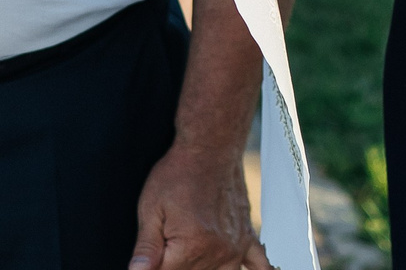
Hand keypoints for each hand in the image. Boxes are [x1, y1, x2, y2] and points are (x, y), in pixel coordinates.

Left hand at [129, 143, 270, 269]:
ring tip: (193, 253)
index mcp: (191, 248)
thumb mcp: (151, 209)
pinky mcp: (246, 237)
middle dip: (175, 264)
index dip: (153, 266)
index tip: (151, 255)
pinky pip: (259, 263)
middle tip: (172, 237)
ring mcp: (235, 246)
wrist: (211, 147)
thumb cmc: (179, 173)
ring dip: (203, 269)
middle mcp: (218, 251)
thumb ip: (146, 248)